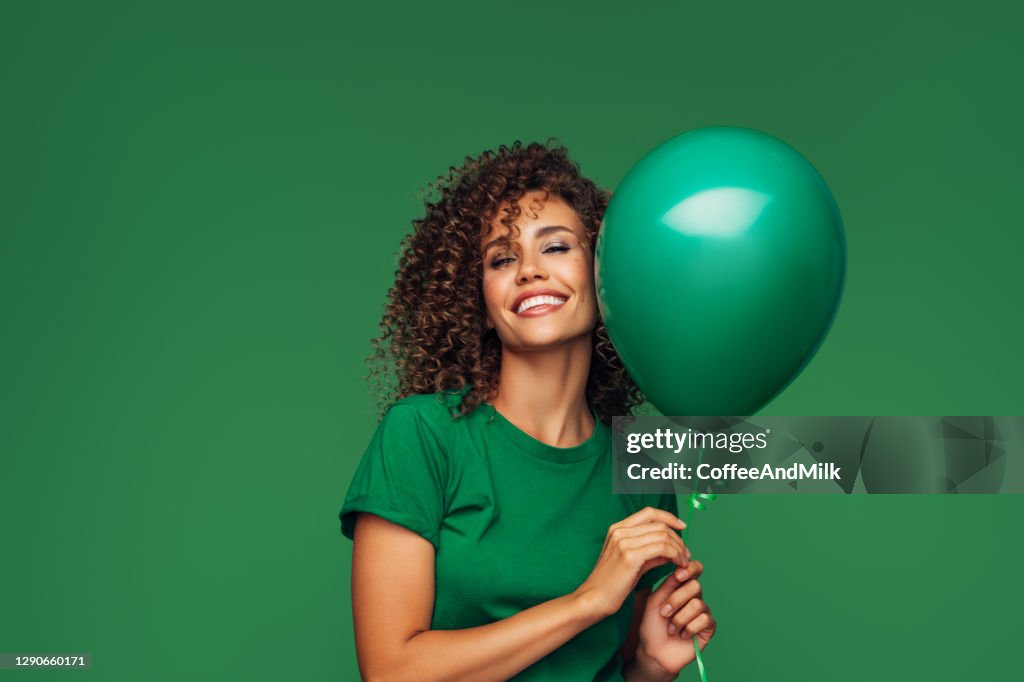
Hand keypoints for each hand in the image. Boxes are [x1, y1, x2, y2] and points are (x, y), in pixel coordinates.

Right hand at [575, 507, 688, 618]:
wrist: (594, 599)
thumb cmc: (612, 584)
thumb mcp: (631, 562)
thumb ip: (650, 552)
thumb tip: (672, 549)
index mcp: (617, 528)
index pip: (649, 513)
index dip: (669, 517)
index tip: (682, 526)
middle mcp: (620, 531)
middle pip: (659, 525)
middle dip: (678, 538)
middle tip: (686, 554)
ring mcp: (624, 542)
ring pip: (663, 536)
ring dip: (679, 548)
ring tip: (684, 562)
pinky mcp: (630, 556)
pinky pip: (662, 549)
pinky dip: (675, 555)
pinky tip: (679, 565)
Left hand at [636, 560, 715, 675]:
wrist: (653, 651)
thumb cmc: (651, 625)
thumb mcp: (655, 600)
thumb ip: (668, 584)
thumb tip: (679, 565)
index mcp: (681, 586)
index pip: (694, 569)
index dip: (689, 569)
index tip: (677, 576)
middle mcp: (694, 596)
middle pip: (695, 586)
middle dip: (676, 600)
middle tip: (664, 613)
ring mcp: (703, 611)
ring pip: (697, 603)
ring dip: (679, 618)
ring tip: (670, 628)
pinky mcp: (709, 627)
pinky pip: (704, 619)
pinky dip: (689, 628)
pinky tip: (682, 635)